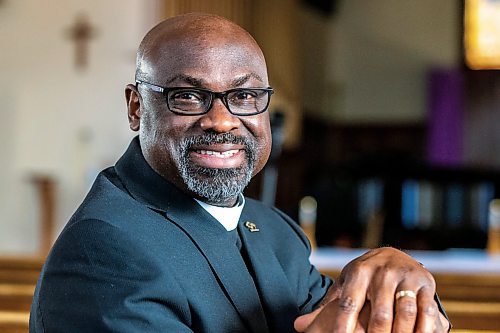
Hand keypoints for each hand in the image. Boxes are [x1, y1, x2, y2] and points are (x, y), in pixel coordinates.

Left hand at [294, 247, 449, 331]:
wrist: (393, 254)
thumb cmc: (364, 277)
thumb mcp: (344, 285)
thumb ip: (326, 306)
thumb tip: (298, 325)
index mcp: (358, 272)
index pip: (349, 303)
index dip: (343, 325)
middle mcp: (382, 272)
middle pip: (379, 313)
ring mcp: (405, 277)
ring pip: (404, 312)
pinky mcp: (425, 283)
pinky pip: (427, 310)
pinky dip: (424, 329)